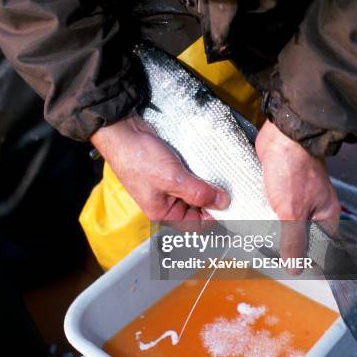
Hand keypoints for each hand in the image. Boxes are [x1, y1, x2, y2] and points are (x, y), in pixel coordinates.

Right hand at [91, 116, 229, 221]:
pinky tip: (210, 165)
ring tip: (221, 175)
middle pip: (198, 207)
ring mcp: (168, 184)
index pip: (195, 224)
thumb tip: (223, 203)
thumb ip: (199, 193)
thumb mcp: (173, 179)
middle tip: (230, 187)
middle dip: (213, 198)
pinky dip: (201, 171)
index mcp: (163, 212)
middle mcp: (166, 201)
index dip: (214, 217)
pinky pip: (191, 175)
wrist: (124, 131)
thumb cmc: (139, 159)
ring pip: (196, 190)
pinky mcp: (171, 168)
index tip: (231, 204)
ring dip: (208, 183)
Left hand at [255, 120, 340, 272]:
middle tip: (266, 257)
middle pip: (300, 235)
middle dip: (284, 245)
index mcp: (325, 215)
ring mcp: (296, 196)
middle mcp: (313, 207)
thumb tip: (294, 267)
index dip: (306, 259)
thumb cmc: (293, 168)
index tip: (289, 269)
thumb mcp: (293, 211)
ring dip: (270, 229)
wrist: (281, 135)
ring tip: (254, 242)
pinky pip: (272, 207)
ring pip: (283, 221)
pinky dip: (262, 213)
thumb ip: (293, 240)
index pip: (320, 247)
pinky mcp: (279, 187)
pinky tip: (250, 222)